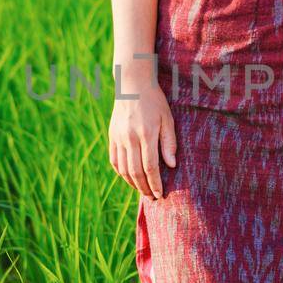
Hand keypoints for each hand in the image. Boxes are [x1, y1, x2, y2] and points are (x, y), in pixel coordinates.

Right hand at [109, 82, 177, 199]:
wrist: (132, 85)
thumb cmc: (155, 102)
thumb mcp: (167, 119)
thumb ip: (169, 143)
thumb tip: (171, 166)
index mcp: (146, 134)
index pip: (150, 167)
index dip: (155, 183)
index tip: (160, 194)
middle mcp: (130, 138)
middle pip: (136, 171)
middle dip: (144, 188)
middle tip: (152, 197)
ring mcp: (118, 138)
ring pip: (123, 169)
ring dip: (132, 183)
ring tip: (142, 190)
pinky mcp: (112, 136)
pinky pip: (114, 160)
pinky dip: (121, 172)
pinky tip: (129, 178)